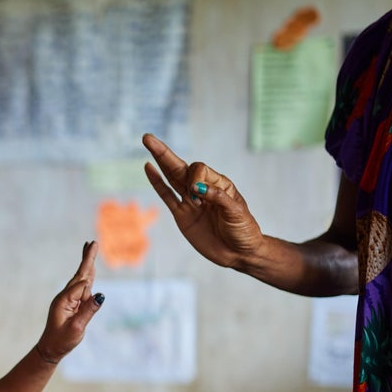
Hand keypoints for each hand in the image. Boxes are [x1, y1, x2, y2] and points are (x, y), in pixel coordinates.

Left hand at [36, 240, 101, 361]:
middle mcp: (65, 296)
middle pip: (80, 274)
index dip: (88, 292)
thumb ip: (88, 311)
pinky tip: (90, 269)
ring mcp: (68, 299)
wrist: (50, 349)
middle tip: (92, 242)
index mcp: (64, 300)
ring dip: (88, 264)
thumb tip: (100, 295)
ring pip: (82, 279)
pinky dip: (88, 276)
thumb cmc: (62, 340)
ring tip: (90, 248)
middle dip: (87, 258)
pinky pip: (82, 288)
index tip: (88, 307)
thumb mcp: (76, 328)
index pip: (81, 287)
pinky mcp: (72, 304)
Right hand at [142, 133, 264, 269]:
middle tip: (147, 138)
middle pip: (180, 167)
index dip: (195, 179)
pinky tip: (149, 168)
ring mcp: (190, 202)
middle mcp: (202, 189)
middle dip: (165, 153)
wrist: (239, 254)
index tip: (199, 197)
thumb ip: (217, 198)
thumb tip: (196, 188)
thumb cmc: (243, 231)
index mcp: (219, 184)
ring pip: (171, 178)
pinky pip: (166, 196)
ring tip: (147, 143)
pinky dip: (157, 183)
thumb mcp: (236, 213)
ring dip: (159, 161)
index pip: (199, 171)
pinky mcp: (182, 216)